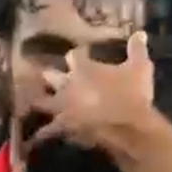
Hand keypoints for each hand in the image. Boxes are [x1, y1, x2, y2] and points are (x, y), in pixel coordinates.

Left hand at [30, 31, 154, 147]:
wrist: (127, 130)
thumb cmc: (133, 95)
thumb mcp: (141, 69)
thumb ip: (137, 50)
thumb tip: (139, 33)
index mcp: (83, 69)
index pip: (74, 55)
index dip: (78, 54)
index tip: (82, 54)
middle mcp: (67, 86)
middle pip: (51, 76)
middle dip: (50, 76)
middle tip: (48, 76)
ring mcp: (64, 109)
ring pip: (43, 103)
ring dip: (39, 102)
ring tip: (31, 103)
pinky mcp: (64, 130)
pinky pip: (48, 132)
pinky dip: (41, 134)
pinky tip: (34, 137)